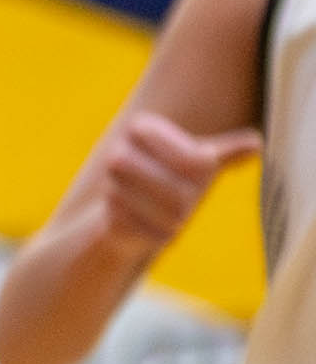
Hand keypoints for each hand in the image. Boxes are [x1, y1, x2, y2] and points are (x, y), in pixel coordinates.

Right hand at [96, 111, 258, 250]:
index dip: (204, 169)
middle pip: (168, 182)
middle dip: (184, 197)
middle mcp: (118, 152)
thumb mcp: (200, 163)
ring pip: (155, 207)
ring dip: (172, 218)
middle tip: (188, 205)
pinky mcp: (106, 215)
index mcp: (143, 129)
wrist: (132, 208)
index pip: (190, 157)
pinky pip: (140, 229)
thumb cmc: (173, 177)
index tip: (203, 169)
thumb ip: (226, 152)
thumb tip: (256, 145)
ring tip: (178, 220)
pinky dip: (157, 235)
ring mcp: (109, 185)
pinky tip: (162, 232)